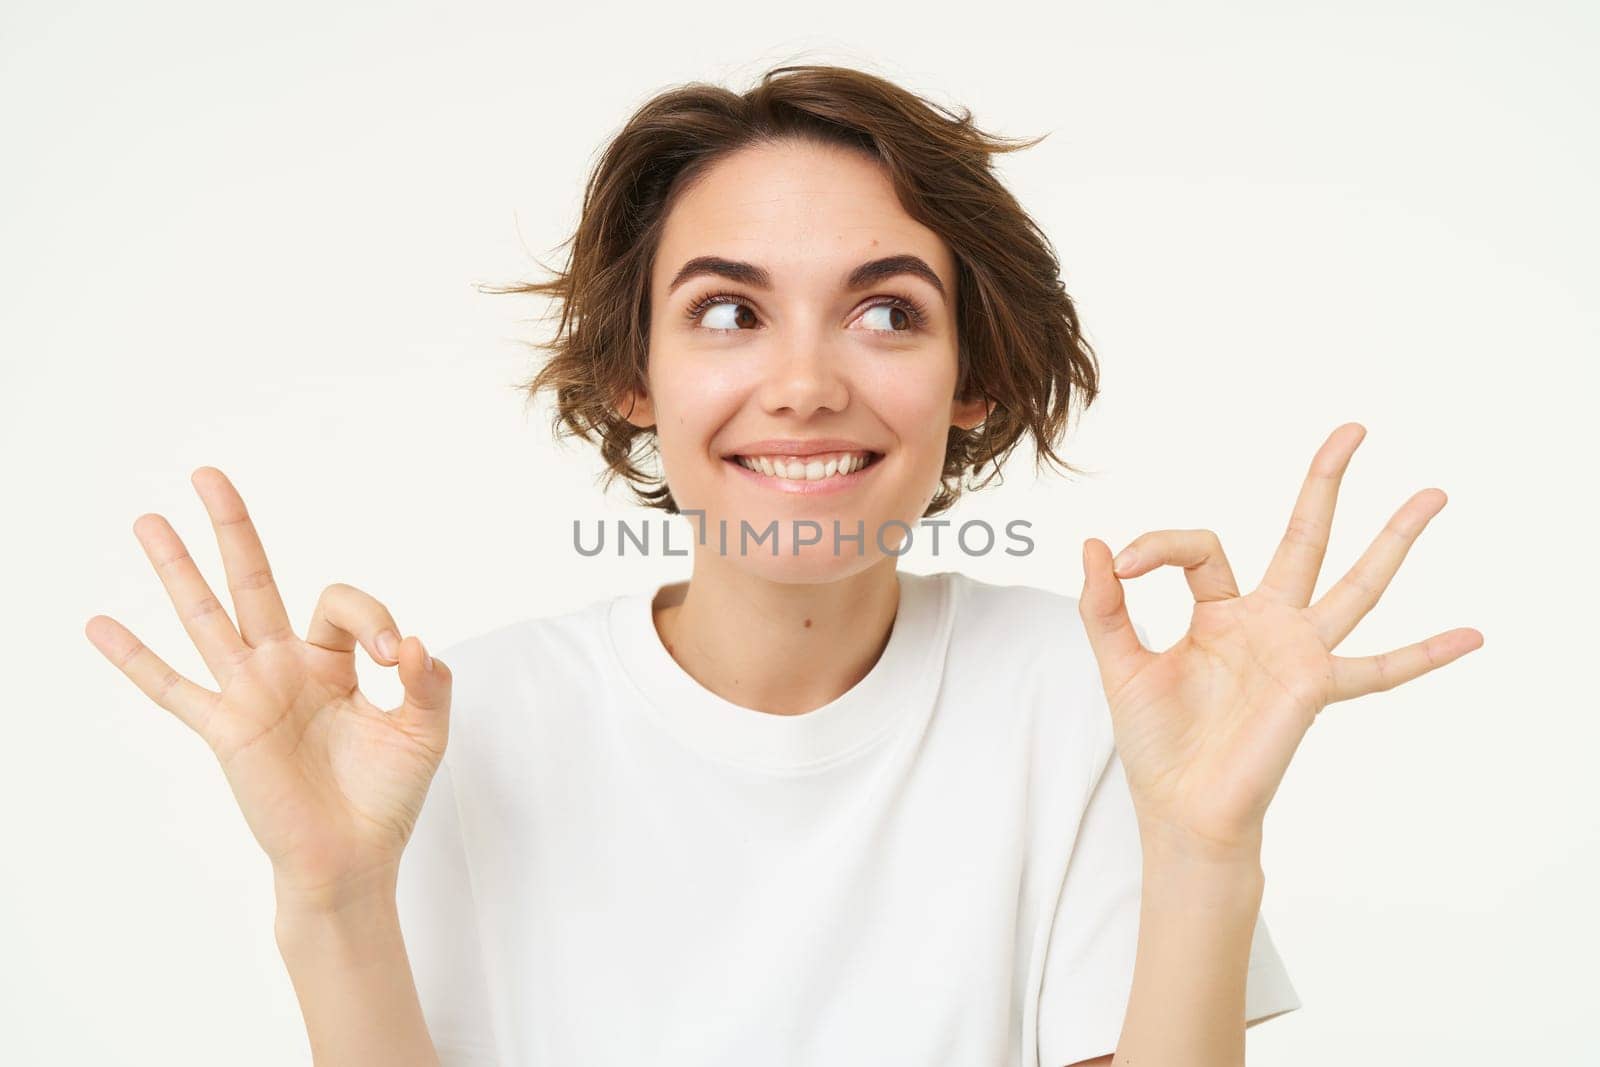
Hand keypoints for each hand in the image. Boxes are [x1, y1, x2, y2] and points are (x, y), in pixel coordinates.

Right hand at [85, 468, 451, 907]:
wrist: (353, 857)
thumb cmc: (387, 794)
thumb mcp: (424, 730)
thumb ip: (428, 681)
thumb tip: (411, 644)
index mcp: (333, 661)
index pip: (339, 604)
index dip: (370, 617)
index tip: (394, 655)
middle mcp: (286, 667)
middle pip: (253, 581)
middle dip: (233, 529)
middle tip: (208, 474)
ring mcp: (251, 695)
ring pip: (207, 618)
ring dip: (178, 569)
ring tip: (147, 520)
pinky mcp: (227, 731)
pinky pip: (173, 690)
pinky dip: (136, 659)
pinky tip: (98, 625)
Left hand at [1078, 423, 1483, 857]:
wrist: (1179, 807)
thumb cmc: (1155, 742)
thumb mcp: (1119, 663)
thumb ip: (1104, 605)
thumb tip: (1093, 543)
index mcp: (1218, 611)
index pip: (1201, 548)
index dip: (1158, 545)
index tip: (1122, 564)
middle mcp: (1266, 623)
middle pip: (1305, 538)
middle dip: (1326, 484)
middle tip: (1354, 429)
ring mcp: (1297, 653)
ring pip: (1355, 583)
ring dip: (1394, 538)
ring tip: (1433, 493)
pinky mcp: (1314, 687)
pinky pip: (1380, 669)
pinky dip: (1425, 654)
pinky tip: (1472, 635)